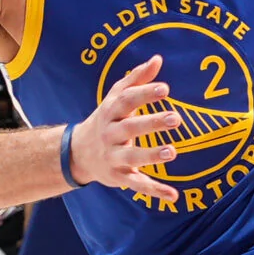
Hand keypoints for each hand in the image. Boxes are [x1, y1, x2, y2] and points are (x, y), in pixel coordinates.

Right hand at [69, 57, 184, 202]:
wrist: (77, 153)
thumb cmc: (106, 119)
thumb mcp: (115, 97)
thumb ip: (137, 78)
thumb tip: (158, 59)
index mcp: (111, 112)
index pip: (127, 100)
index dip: (145, 94)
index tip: (165, 89)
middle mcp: (110, 134)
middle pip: (130, 128)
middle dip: (151, 123)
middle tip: (176, 118)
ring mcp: (114, 157)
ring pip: (132, 157)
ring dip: (151, 155)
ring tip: (172, 152)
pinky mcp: (119, 177)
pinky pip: (137, 184)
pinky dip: (155, 191)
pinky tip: (173, 195)